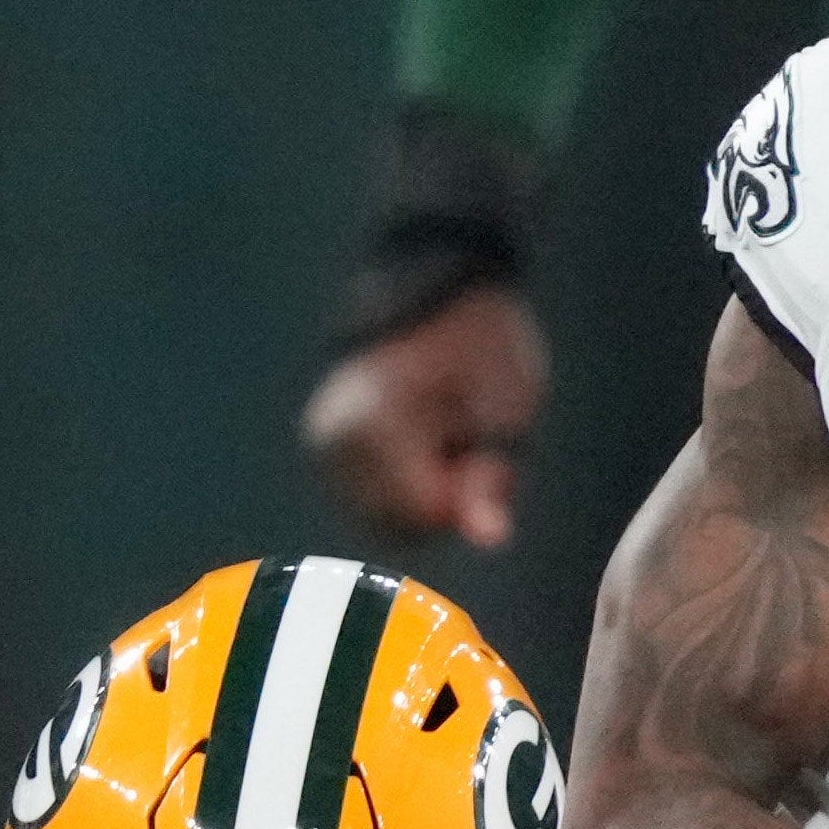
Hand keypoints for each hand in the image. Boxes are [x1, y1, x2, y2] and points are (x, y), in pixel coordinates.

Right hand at [299, 281, 545, 553]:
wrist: (441, 290)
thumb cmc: (484, 343)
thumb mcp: (506, 409)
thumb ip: (490, 477)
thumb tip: (489, 538)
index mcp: (374, 424)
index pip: (423, 514)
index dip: (466, 497)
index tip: (487, 457)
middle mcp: (333, 439)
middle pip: (396, 526)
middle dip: (443, 504)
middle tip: (467, 447)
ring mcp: (322, 445)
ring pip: (382, 520)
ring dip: (423, 498)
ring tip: (443, 440)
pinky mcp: (324, 449)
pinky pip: (369, 501)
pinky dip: (402, 488)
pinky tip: (418, 444)